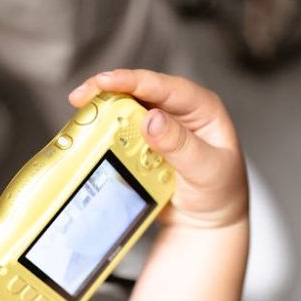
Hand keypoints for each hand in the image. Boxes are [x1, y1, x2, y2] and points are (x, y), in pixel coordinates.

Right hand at [69, 68, 248, 229]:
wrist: (207, 221)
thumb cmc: (220, 193)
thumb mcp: (206, 170)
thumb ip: (180, 145)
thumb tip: (151, 120)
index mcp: (202, 108)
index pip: (166, 87)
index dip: (134, 80)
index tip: (105, 81)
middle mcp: (179, 111)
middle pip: (139, 91)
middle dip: (108, 91)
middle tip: (81, 98)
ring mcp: (159, 126)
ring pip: (126, 109)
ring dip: (102, 112)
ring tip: (81, 117)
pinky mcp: (143, 143)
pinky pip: (121, 133)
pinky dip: (104, 133)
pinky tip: (88, 136)